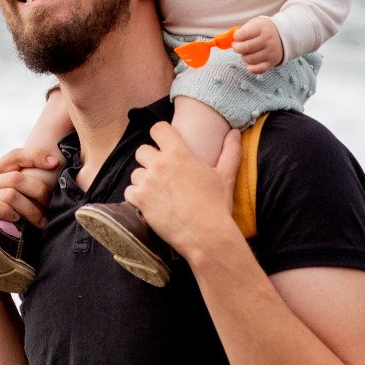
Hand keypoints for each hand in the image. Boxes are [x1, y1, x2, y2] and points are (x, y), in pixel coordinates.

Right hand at [0, 147, 59, 231]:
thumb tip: (55, 171)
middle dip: (39, 192)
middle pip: (17, 178)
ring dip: (30, 209)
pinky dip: (8, 212)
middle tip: (48, 206)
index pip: (16, 155)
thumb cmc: (2, 220)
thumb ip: (24, 186)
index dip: (36, 156)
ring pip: (10, 194)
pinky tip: (16, 220)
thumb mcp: (12, 198)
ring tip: (40, 221)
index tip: (55, 164)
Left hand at [123, 123, 242, 260]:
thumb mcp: (226, 176)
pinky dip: (137, 197)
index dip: (160, 135)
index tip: (164, 145)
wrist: (206, 235)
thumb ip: (230, 151)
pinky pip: (129, 191)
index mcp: (179, 153)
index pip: (158, 129)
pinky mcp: (140, 200)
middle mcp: (160, 164)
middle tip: (162, 173)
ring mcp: (148, 182)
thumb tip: (235, 133)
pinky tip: (151, 204)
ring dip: (144, 181)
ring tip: (158, 192)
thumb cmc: (217, 205)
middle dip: (149, 160)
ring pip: (135, 173)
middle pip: (142, 150)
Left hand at [231, 16, 284, 73]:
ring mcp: (270, 52)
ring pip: (249, 59)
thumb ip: (241, 30)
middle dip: (237, 48)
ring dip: (244, 57)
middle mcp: (267, 40)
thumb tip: (225, 39)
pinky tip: (251, 62)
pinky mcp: (271, 62)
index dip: (236, 36)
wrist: (282, 36)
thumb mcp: (254, 24)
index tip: (236, 37)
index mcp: (262, 28)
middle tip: (236, 46)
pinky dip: (251, 68)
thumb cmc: (262, 30)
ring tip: (246, 52)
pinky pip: (258, 70)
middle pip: (246, 48)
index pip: (244, 34)